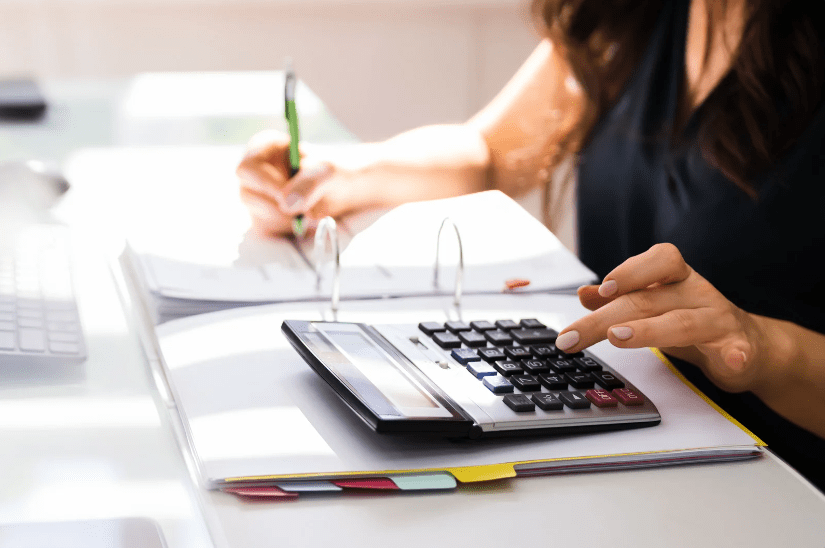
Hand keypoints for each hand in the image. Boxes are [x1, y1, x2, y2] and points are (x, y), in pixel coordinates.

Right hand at [236, 130, 362, 236]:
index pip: (248, 169)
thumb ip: (309, 184)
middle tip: (304, 212)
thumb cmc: (332, 171)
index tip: (287, 198)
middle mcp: (254, 171)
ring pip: (256, 214)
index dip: (266, 186)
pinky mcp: (263, 215)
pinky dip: (287, 229)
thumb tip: (286, 204)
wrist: (343, 188)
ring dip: (286, 220)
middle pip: (247, 195)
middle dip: (277, 208)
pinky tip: (304, 220)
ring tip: (311, 212)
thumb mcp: (326, 171)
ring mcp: (256, 194)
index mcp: (263, 148)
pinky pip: (266, 228)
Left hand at [554, 243, 771, 392]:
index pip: (658, 260)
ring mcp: (717, 319)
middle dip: (605, 319)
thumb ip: (620, 300)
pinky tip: (731, 360)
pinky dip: (735, 354)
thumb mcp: (654, 306)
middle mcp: (696, 292)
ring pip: (683, 322)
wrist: (749, 345)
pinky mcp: (737, 347)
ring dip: (650, 330)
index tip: (603, 289)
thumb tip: (583, 294)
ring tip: (619, 337)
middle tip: (573, 336)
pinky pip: (737, 349)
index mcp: (675, 278)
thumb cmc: (692, 319)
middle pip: (648, 300)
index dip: (630, 271)